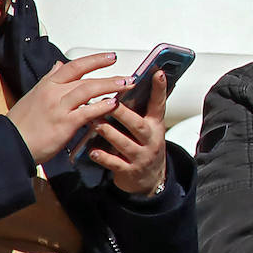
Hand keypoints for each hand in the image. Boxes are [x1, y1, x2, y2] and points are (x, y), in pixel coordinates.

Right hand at [6, 53, 128, 164]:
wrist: (11, 144)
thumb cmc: (22, 124)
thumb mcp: (33, 96)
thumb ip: (49, 80)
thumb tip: (59, 65)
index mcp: (46, 85)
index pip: (73, 66)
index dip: (93, 60)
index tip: (109, 57)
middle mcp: (53, 92)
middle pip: (84, 76)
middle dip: (107, 72)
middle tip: (126, 72)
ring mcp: (59, 107)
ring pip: (87, 90)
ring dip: (109, 86)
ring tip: (126, 84)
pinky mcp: (64, 124)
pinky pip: (86, 112)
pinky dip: (101, 106)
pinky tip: (114, 104)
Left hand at [88, 69, 169, 196]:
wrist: (150, 179)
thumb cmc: (143, 146)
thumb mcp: (147, 127)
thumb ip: (137, 107)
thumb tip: (124, 82)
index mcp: (154, 125)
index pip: (158, 104)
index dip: (159, 89)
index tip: (157, 73)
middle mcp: (150, 140)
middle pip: (137, 125)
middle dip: (122, 113)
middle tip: (107, 100)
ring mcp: (141, 157)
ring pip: (124, 143)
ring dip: (109, 132)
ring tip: (94, 122)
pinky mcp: (130, 171)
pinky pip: (115, 163)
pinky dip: (103, 157)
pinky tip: (93, 151)